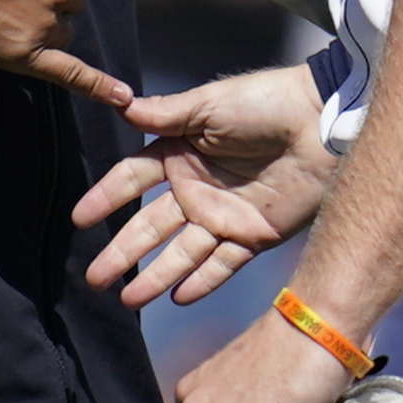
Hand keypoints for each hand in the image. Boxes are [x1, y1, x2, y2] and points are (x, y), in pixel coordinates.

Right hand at [74, 65, 334, 305]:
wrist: (323, 123)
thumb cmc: (266, 102)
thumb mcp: (210, 103)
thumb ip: (166, 113)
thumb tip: (121, 104)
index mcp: (180, 152)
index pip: (133, 179)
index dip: (106, 197)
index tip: (79, 219)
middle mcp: (196, 188)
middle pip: (150, 226)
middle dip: (122, 251)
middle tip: (94, 278)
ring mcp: (223, 215)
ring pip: (181, 252)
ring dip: (155, 275)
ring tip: (128, 300)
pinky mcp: (253, 235)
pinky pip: (222, 264)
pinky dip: (201, 281)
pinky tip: (177, 297)